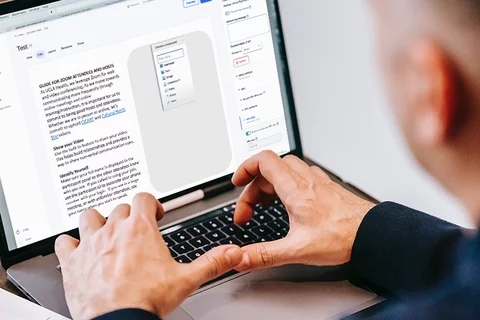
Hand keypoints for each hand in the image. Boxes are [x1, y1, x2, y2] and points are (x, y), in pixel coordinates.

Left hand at [55, 193, 242, 319]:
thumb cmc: (147, 300)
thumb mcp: (186, 279)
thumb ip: (212, 262)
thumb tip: (232, 253)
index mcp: (141, 229)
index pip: (143, 198)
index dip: (150, 204)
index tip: (154, 214)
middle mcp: (114, 230)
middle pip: (120, 208)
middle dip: (129, 216)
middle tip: (134, 230)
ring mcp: (91, 243)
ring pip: (90, 216)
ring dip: (97, 221)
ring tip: (104, 232)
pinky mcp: (73, 261)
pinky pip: (65, 242)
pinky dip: (70, 244)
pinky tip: (76, 251)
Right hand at [232, 151, 374, 271]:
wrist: (373, 234)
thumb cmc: (343, 236)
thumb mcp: (297, 249)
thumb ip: (265, 254)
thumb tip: (241, 258)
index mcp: (295, 188)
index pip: (263, 160)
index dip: (245, 168)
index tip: (236, 183)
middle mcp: (305, 180)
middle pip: (270, 167)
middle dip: (253, 186)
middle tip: (249, 211)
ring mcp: (317, 182)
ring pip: (286, 169)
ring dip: (269, 183)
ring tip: (264, 205)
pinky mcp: (326, 188)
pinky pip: (300, 175)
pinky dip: (287, 184)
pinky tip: (290, 203)